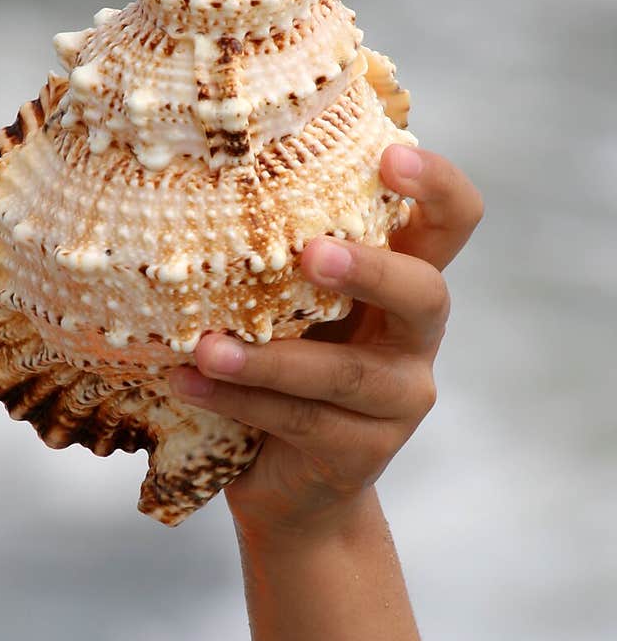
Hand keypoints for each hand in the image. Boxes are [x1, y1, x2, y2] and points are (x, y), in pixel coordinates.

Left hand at [170, 146, 483, 541]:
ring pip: (346, 373)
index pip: (452, 221)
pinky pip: (302, 420)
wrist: (289, 485)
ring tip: (205, 346)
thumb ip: (279, 253)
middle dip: (371, 270)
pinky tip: (187, 382)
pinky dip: (239, 399)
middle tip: (310, 253)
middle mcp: (415, 336)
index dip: (437, 186)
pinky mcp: (364, 452)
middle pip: (425, 294)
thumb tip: (197, 179)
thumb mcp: (289, 301)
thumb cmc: (283, 362)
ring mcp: (399, 398)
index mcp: (404, 277)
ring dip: (269, 358)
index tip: (390, 155)